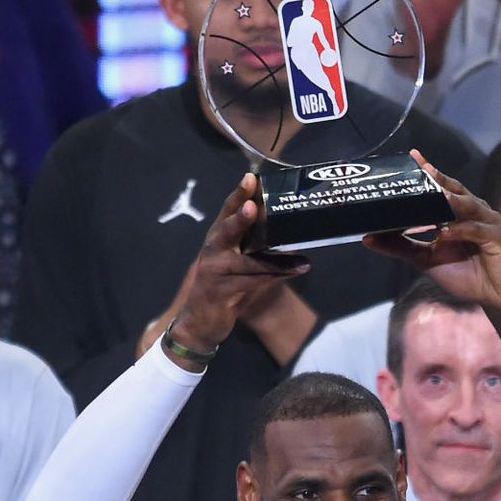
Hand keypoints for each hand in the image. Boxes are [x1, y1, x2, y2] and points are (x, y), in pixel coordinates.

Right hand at [167, 175, 310, 361]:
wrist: (200, 323)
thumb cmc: (222, 287)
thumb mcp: (235, 262)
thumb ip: (252, 245)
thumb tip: (287, 230)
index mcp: (216, 239)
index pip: (226, 212)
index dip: (238, 194)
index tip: (250, 177)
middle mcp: (212, 251)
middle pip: (226, 230)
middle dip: (240, 218)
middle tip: (253, 206)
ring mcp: (214, 273)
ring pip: (248, 262)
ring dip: (276, 261)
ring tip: (300, 257)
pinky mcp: (221, 293)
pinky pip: (253, 283)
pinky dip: (276, 278)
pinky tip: (296, 271)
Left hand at [363, 151, 500, 310]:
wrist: (495, 297)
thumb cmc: (464, 274)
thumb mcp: (426, 259)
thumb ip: (400, 246)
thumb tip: (368, 238)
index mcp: (460, 212)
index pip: (444, 187)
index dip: (431, 172)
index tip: (414, 156)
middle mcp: (476, 212)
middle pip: (456, 191)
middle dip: (440, 179)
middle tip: (423, 168)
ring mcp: (490, 224)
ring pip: (469, 206)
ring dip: (452, 200)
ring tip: (436, 193)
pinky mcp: (499, 240)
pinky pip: (477, 232)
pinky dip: (460, 231)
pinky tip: (444, 232)